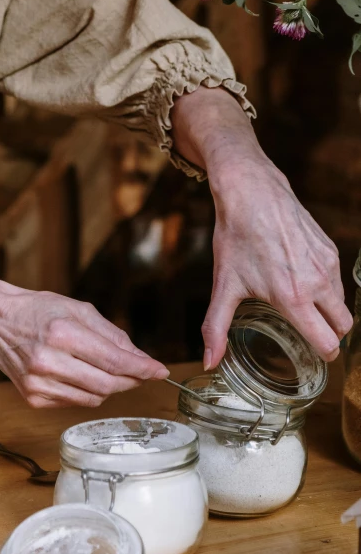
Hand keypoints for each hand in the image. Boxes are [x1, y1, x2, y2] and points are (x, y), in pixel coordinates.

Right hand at [0, 217, 166, 408]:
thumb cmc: (39, 310)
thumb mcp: (79, 309)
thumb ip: (113, 335)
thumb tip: (142, 359)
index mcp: (62, 333)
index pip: (114, 360)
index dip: (142, 368)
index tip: (161, 371)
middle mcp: (48, 361)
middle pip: (108, 384)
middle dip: (130, 379)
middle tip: (141, 371)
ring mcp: (38, 384)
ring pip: (95, 397)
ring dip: (109, 386)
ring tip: (103, 368)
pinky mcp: (33, 398)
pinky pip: (75, 403)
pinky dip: (86, 391)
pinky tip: (78, 374)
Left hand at [205, 156, 351, 367]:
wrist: (252, 192)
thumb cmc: (237, 238)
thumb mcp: (224, 285)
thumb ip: (216, 327)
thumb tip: (209, 361)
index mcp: (293, 298)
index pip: (327, 343)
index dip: (322, 355)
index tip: (311, 356)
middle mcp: (317, 282)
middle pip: (343, 327)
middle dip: (329, 335)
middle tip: (308, 335)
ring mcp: (327, 263)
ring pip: (342, 302)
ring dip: (328, 310)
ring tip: (303, 308)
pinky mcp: (330, 247)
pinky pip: (337, 279)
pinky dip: (326, 287)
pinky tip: (303, 281)